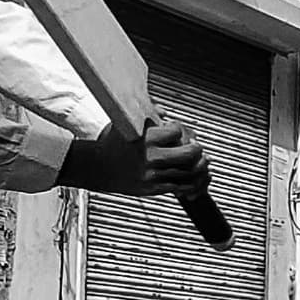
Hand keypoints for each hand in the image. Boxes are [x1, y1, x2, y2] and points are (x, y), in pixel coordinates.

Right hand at [60, 116, 208, 195]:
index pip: (177, 131)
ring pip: (190, 172)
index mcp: (146, 139)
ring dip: (200, 166)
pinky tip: (195, 179)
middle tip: (195, 146)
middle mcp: (151, 158)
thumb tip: (165, 111)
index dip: (180, 128)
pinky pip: (183, 187)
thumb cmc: (113, 144)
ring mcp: (154, 175)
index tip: (176, 130)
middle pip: (190, 154)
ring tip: (200, 161)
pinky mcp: (154, 188)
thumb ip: (147, 113)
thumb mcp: (126, 123)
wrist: (98, 169)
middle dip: (197, 148)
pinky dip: (195, 183)